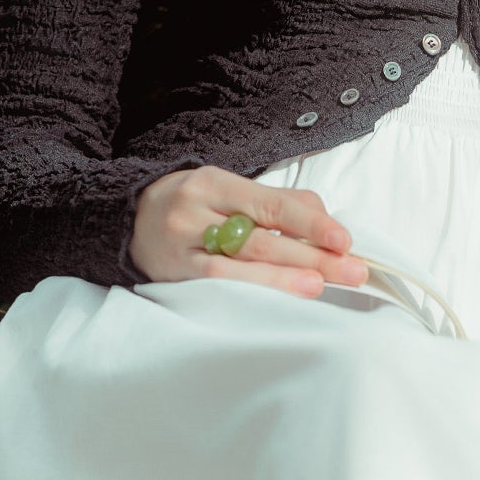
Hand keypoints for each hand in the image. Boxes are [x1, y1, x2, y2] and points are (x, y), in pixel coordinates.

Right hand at [130, 165, 370, 297]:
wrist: (126, 220)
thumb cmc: (192, 204)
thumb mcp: (229, 189)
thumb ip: (279, 200)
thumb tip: (327, 221)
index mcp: (216, 182)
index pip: (272, 202)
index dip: (312, 222)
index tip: (345, 240)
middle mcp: (197, 210)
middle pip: (263, 235)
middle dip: (313, 254)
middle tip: (353, 270)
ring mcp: (184, 245)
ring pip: (242, 262)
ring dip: (286, 276)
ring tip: (321, 285)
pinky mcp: (176, 274)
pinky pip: (218, 283)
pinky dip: (253, 288)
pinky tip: (278, 297)